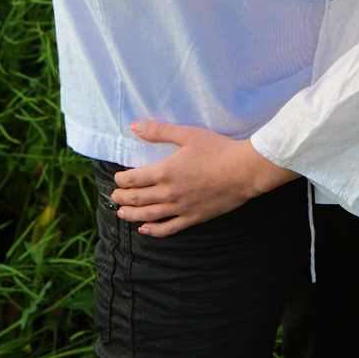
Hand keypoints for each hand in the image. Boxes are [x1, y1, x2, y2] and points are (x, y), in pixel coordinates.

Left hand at [110, 121, 297, 236]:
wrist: (244, 170)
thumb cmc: (218, 149)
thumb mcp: (188, 134)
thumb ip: (160, 131)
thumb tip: (135, 127)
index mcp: (165, 172)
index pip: (134, 179)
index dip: (121, 180)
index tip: (117, 178)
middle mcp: (169, 193)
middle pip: (137, 199)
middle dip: (122, 198)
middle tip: (114, 197)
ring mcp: (180, 208)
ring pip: (148, 216)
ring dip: (131, 215)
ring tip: (121, 213)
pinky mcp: (193, 217)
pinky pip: (168, 229)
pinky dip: (153, 231)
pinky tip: (145, 229)